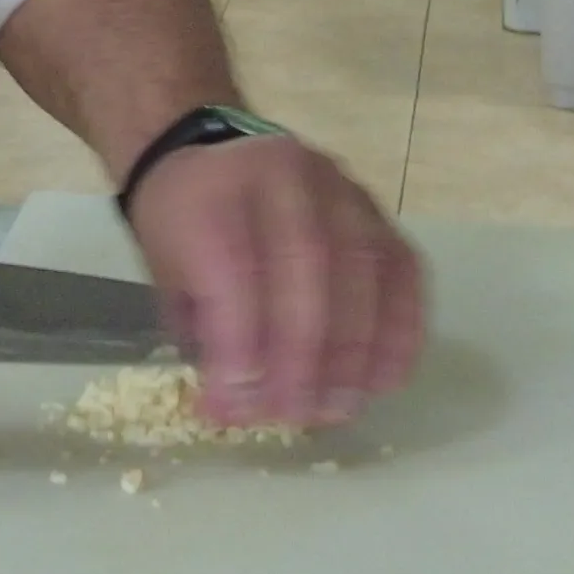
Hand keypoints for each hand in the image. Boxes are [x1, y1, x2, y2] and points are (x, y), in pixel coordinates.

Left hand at [125, 135, 423, 429]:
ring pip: (363, 265)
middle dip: (304, 356)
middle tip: (294, 415)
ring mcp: (338, 188)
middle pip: (308, 263)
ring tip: (338, 409)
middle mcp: (282, 175)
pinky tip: (383, 379)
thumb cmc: (185, 227)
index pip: (233, 264)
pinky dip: (399, 330)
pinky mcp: (376, 212)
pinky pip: (402, 269)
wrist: (209, 158)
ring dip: (355, 351)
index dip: (239, 343)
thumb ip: (204, 337)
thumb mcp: (170, 278)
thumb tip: (237, 408)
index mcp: (213, 188)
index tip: (234, 406)